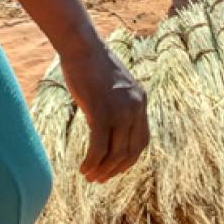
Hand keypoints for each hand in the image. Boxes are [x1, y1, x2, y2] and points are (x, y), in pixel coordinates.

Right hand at [59, 42, 148, 182]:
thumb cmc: (91, 63)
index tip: (114, 168)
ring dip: (102, 169)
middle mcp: (135, 107)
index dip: (129, 159)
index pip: (142, 140)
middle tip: (100, 178)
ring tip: (89, 176)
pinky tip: (83, 167)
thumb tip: (108, 128)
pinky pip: (98, 147)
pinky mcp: (101, 112)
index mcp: (140, 100)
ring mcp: (120, 110)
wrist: (81, 45)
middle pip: (130, 151)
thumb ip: (117, 105)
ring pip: (115, 153)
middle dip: (115, 169)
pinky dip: (92, 162)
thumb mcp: (112, 86)